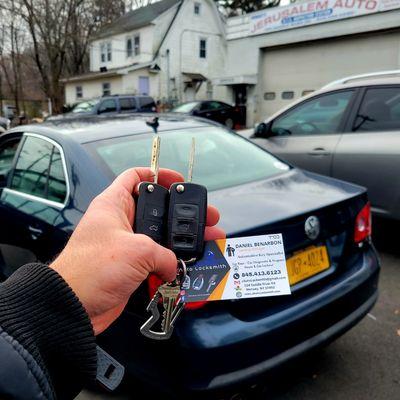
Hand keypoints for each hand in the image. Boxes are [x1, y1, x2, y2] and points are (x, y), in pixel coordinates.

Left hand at [50, 168, 224, 334]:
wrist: (74, 306)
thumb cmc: (93, 269)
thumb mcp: (137, 250)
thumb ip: (164, 254)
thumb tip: (173, 266)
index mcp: (114, 204)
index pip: (135, 177)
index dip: (158, 174)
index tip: (179, 181)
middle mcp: (121, 221)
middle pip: (158, 208)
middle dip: (184, 212)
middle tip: (207, 216)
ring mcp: (128, 245)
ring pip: (162, 235)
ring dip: (185, 238)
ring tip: (209, 239)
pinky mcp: (132, 266)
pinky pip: (158, 258)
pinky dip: (175, 260)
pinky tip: (194, 261)